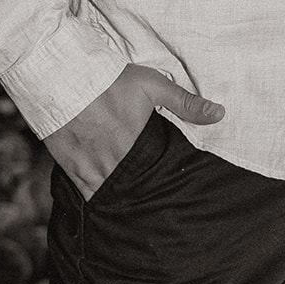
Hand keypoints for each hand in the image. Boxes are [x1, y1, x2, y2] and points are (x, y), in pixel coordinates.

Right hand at [43, 63, 224, 198]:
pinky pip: (86, 195)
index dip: (162, 185)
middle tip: (154, 200)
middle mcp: (112, 164)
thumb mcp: (152, 85)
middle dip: (143, 196)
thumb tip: (220, 114)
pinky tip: (107, 202)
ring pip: (111, 196)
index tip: (170, 189)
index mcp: (135, 146)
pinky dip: (98, 199)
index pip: (155, 177)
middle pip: (134, 191)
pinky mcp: (71, 169)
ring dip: (122, 200)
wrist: (63, 78)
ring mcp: (90, 169)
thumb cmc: (110, 80)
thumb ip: (185, 102)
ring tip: (134, 205)